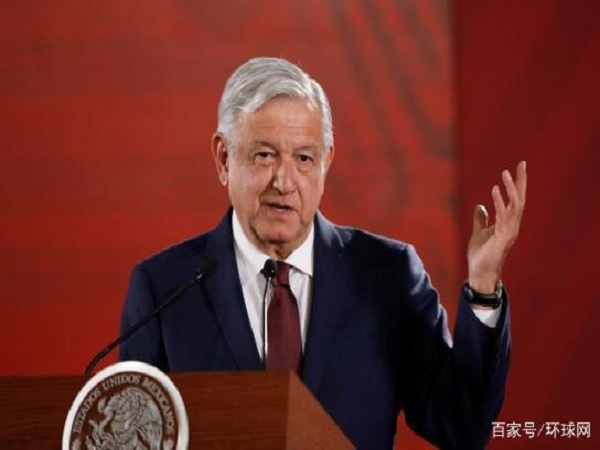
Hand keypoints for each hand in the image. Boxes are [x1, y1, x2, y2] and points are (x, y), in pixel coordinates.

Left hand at [468, 161, 526, 292]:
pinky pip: (502, 217)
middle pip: (519, 199)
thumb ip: (481, 219)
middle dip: (520, 181)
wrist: (479, 273)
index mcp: (507, 223)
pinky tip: (494, 190)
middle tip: (521, 164)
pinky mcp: (502, 238)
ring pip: (514, 206)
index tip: (518, 167)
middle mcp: (512, 225)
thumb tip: (480, 205)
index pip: (515, 199)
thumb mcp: (478, 232)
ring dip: (510, 189)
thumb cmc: (481, 255)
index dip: (517, 184)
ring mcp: (509, 231)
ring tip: (505, 174)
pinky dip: (499, 202)